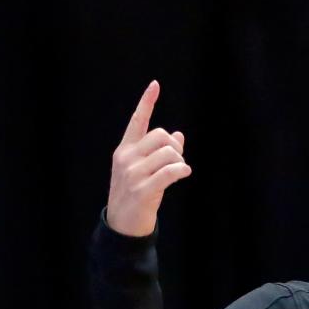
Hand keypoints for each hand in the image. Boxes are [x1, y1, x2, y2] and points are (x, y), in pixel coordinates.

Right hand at [107, 80, 190, 236]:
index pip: (136, 121)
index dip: (146, 102)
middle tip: (179, 158)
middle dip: (176, 145)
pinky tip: (185, 173)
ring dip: (180, 161)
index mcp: (125, 150)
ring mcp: (133, 174)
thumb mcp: (144, 170)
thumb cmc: (137, 194)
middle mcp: (126, 158)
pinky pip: (170, 172)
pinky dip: (182, 170)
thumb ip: (158, 152)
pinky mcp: (143, 189)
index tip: (155, 85)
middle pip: (160, 136)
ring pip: (168, 153)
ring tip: (180, 170)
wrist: (123, 224)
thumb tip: (179, 134)